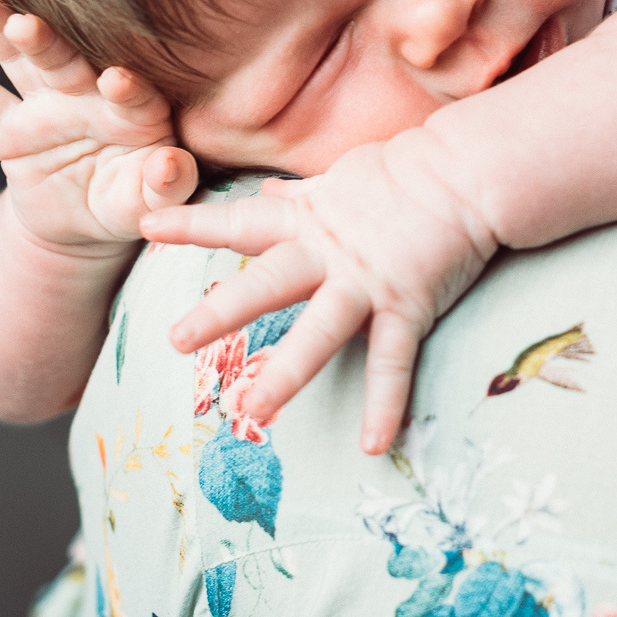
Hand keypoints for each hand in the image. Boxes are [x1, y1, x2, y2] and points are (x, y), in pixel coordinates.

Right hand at [0, 0, 198, 253]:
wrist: (88, 220)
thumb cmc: (132, 201)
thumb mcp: (151, 203)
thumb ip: (166, 187)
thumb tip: (172, 167)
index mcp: (134, 111)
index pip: (132, 93)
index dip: (125, 87)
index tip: (114, 81)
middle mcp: (87, 95)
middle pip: (68, 61)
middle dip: (48, 42)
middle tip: (26, 21)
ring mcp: (44, 104)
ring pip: (22, 61)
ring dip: (0, 30)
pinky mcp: (8, 126)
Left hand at [148, 133, 497, 455]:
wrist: (469, 172)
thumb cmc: (408, 170)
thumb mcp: (341, 177)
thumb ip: (298, 196)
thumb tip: (261, 194)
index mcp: (309, 220)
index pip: (242, 221)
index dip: (193, 224)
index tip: (147, 226)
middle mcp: (330, 253)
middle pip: (267, 282)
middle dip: (221, 311)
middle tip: (173, 339)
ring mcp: (367, 282)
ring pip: (320, 332)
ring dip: (286, 374)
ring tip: (252, 412)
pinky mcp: (407, 306)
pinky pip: (392, 363)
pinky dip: (383, 406)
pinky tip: (371, 447)